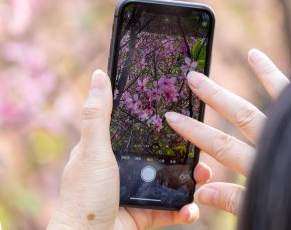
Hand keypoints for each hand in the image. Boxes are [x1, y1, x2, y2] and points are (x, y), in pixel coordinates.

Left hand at [47, 70, 211, 229]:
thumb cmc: (85, 195)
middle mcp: (125, 170)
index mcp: (111, 151)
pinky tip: (192, 207)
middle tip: (202, 152)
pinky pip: (170, 209)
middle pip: (161, 157)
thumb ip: (97, 115)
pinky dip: (184, 209)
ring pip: (169, 182)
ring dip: (190, 180)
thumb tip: (98, 75)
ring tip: (205, 176)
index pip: (139, 132)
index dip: (162, 125)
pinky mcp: (145, 214)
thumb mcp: (93, 150)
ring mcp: (137, 192)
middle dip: (184, 154)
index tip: (183, 117)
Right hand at [165, 49, 289, 214]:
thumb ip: (235, 200)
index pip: (220, 149)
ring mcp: (289, 129)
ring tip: (206, 73)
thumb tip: (201, 192)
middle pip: (234, 120)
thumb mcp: (265, 206)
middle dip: (209, 100)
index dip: (195, 134)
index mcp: (262, 168)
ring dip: (228, 90)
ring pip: (254, 106)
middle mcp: (273, 144)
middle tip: (189, 81)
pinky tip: (256, 56)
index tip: (174, 119)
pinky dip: (272, 74)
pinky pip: (289, 93)